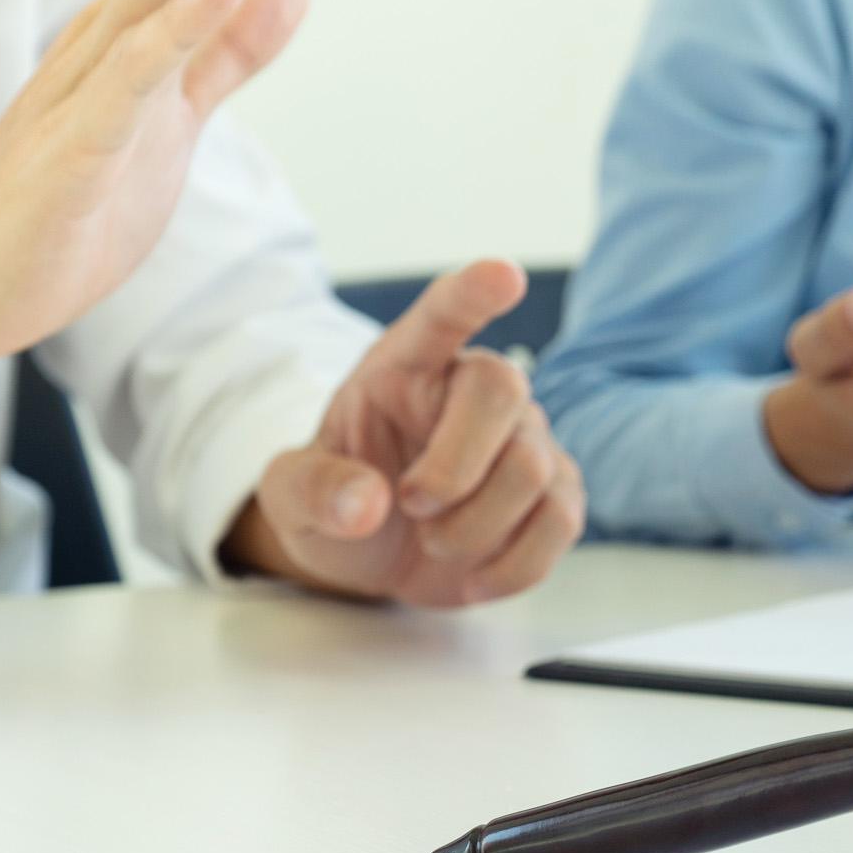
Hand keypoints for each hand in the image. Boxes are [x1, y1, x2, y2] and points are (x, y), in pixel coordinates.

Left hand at [226, 260, 586, 605]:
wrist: (372, 555)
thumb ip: (315, 490)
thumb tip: (366, 504)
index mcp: (405, 366)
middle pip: (503, 394)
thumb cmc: (336, 501)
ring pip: (533, 470)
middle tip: (412, 508)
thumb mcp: (291, 498)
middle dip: (455, 470)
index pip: (441, 316)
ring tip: (435, 541)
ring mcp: (524, 440)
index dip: (473, 294)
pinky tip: (475, 578)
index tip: (505, 274)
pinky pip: (561, 521)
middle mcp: (472, 391)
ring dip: (475, 527)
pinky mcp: (554, 494)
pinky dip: (515, 564)